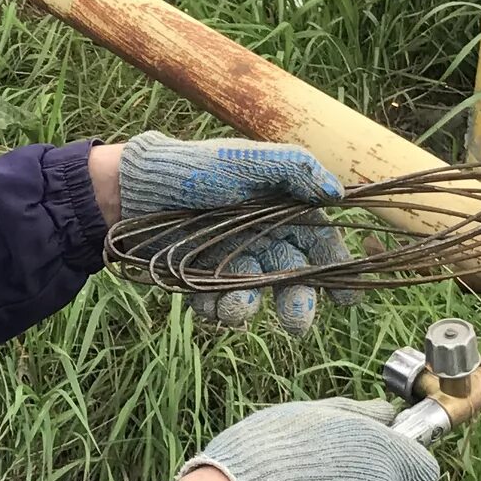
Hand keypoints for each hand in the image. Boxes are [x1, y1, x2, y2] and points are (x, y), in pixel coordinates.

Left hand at [115, 132, 351, 333]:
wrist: (134, 190)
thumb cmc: (195, 168)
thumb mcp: (247, 159)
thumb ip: (294, 170)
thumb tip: (337, 192)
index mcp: (279, 210)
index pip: (319, 243)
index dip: (336, 269)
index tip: (347, 297)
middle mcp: (259, 239)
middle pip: (292, 279)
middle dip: (298, 303)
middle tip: (297, 321)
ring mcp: (230, 261)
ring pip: (253, 297)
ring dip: (249, 308)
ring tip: (236, 308)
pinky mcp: (200, 279)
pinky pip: (216, 305)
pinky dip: (214, 310)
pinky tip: (205, 303)